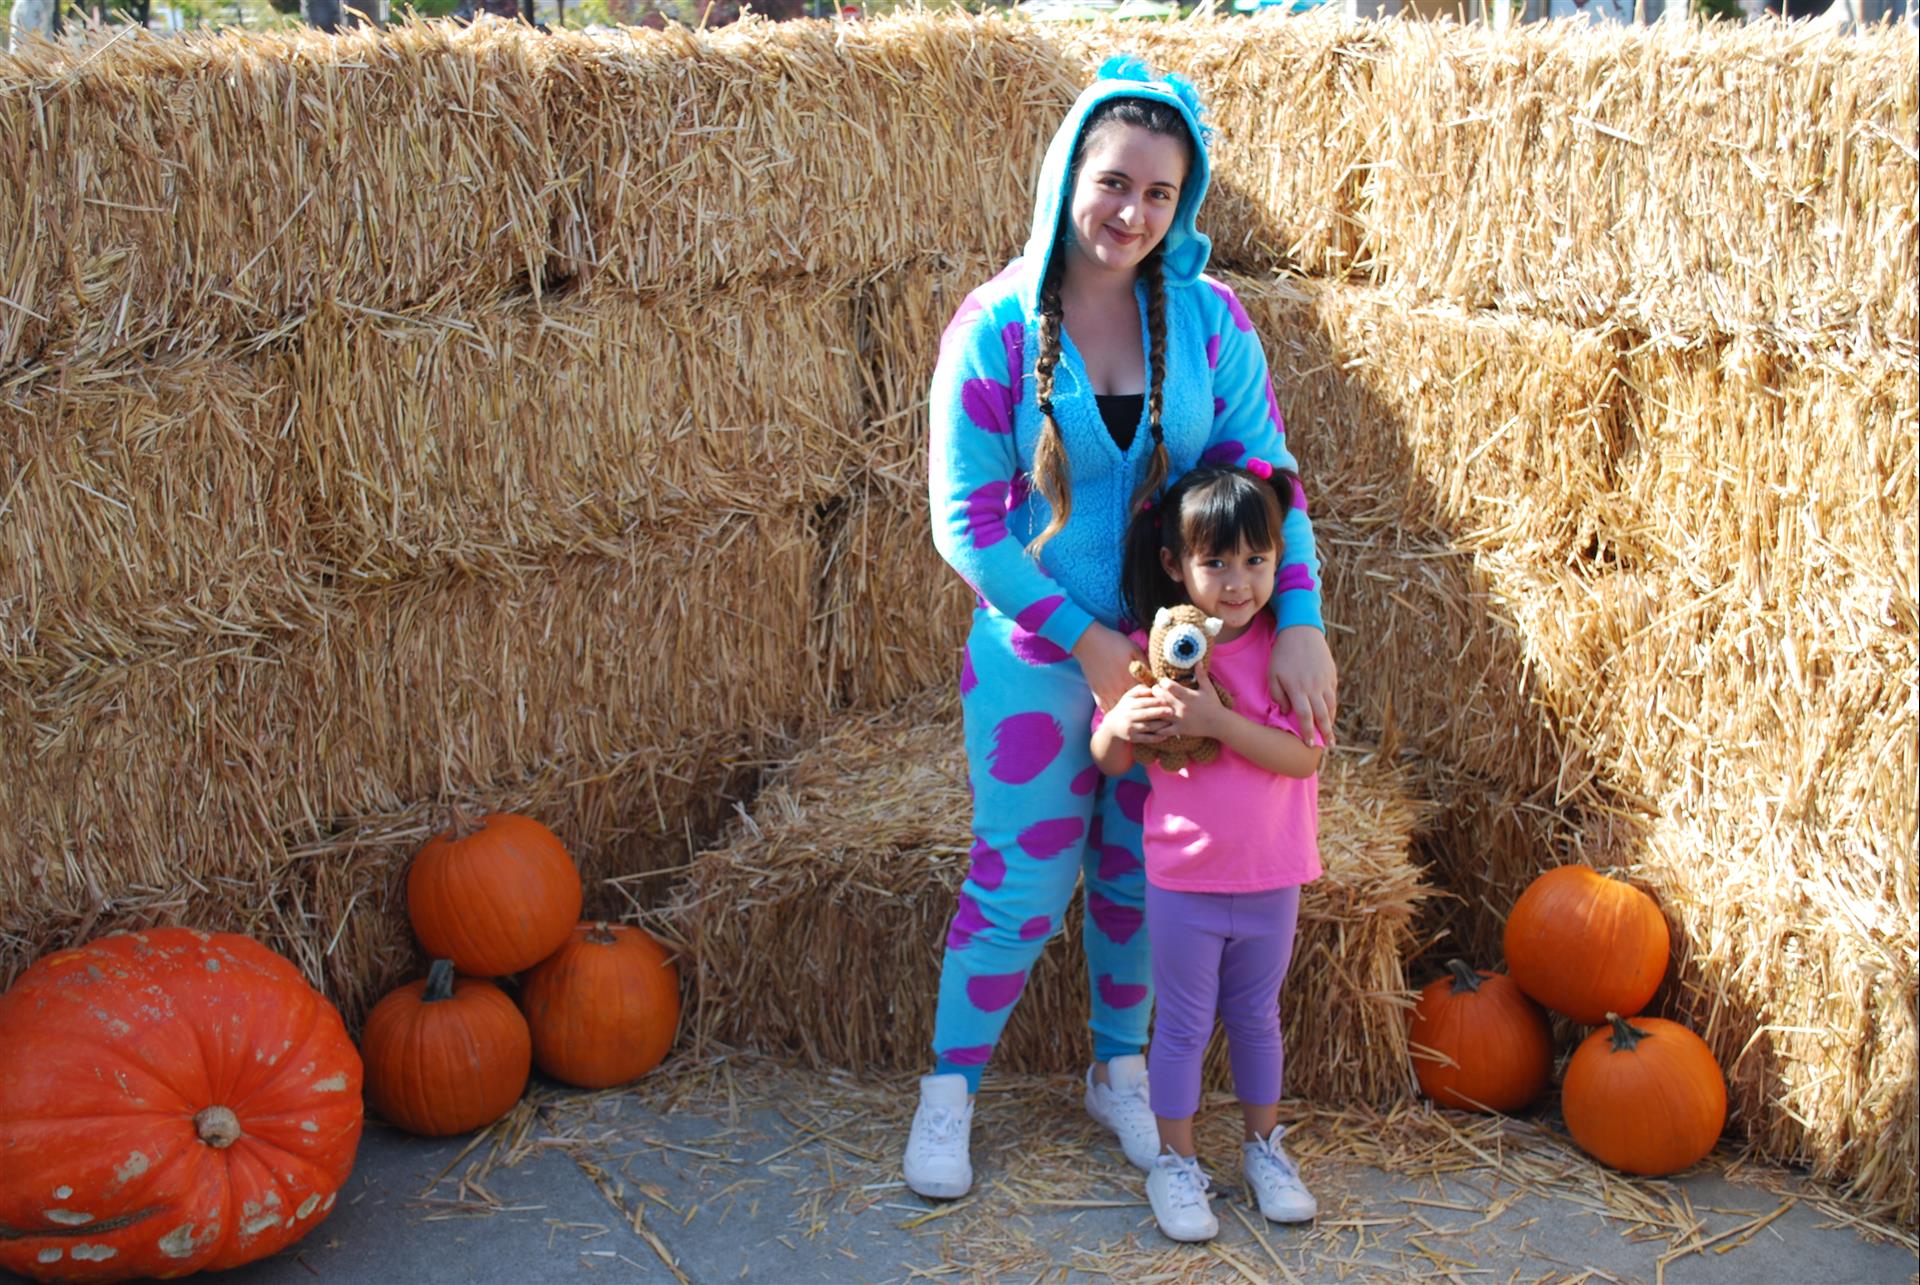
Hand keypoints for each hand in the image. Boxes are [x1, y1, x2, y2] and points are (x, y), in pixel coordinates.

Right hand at [1072, 623, 1147, 712]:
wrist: (1089, 642)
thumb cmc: (1114, 643)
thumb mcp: (1134, 650)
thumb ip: (1145, 664)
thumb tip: (1154, 675)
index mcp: (1129, 678)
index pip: (1146, 695)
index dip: (1154, 698)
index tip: (1159, 699)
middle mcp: (1118, 688)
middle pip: (1134, 706)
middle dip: (1144, 709)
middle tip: (1151, 710)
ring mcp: (1107, 693)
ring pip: (1121, 710)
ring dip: (1128, 713)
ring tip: (1136, 714)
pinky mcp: (1097, 693)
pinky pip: (1107, 709)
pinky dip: (1114, 712)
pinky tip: (1120, 713)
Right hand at [1105, 685, 1173, 744]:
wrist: (1113, 725)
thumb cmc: (1126, 707)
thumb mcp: (1129, 696)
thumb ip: (1141, 690)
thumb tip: (1155, 687)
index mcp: (1128, 704)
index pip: (1142, 702)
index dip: (1154, 701)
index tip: (1166, 700)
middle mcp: (1128, 716)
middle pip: (1145, 714)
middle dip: (1158, 713)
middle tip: (1171, 711)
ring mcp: (1130, 728)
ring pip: (1147, 727)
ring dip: (1160, 726)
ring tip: (1171, 723)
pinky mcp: (1132, 739)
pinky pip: (1146, 739)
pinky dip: (1156, 738)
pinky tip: (1165, 736)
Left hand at [1156, 670, 1228, 739]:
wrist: (1219, 723)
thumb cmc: (1213, 704)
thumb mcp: (1208, 688)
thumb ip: (1201, 674)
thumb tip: (1198, 660)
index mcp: (1188, 695)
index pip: (1169, 686)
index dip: (1163, 682)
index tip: (1162, 682)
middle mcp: (1182, 707)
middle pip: (1161, 697)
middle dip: (1155, 692)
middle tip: (1155, 691)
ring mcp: (1180, 719)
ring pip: (1160, 712)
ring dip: (1154, 707)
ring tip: (1152, 704)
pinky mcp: (1179, 729)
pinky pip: (1164, 729)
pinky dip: (1157, 727)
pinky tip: (1153, 722)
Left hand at [1269, 625, 1337, 747]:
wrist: (1301, 631)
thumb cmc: (1282, 654)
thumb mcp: (1273, 675)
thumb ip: (1278, 696)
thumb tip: (1287, 712)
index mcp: (1298, 689)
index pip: (1305, 717)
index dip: (1307, 732)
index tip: (1309, 744)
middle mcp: (1314, 687)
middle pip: (1322, 715)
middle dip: (1325, 733)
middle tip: (1329, 746)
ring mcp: (1325, 680)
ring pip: (1331, 705)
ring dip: (1331, 721)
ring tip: (1331, 732)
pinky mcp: (1332, 674)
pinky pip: (1333, 694)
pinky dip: (1333, 705)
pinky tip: (1330, 712)